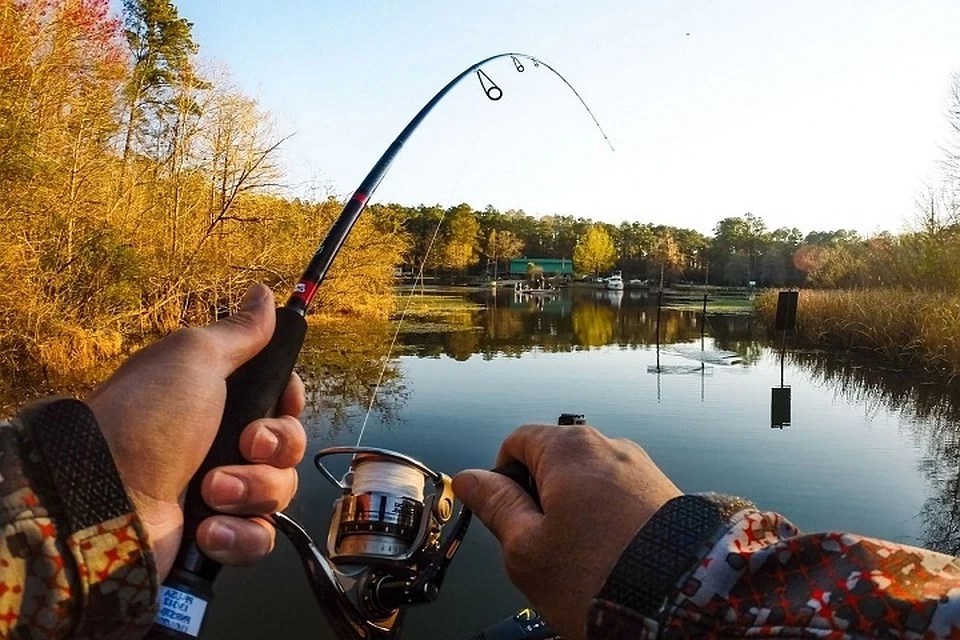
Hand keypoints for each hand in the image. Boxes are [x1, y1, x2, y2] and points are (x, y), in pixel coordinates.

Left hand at [87, 284, 305, 580]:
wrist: (102, 501)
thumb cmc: (147, 419)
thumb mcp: (193, 359)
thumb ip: (238, 331)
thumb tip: (264, 293)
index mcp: (220, 401)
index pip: (283, 401)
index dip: (290, 402)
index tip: (283, 400)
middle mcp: (223, 445)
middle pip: (289, 445)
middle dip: (275, 446)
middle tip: (245, 444)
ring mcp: (221, 493)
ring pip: (279, 492)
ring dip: (252, 490)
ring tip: (210, 491)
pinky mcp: (217, 537)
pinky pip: (259, 538)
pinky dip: (240, 535)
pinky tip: (208, 529)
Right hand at [453, 425, 680, 639]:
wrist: (683, 603)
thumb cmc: (596, 576)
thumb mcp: (526, 547)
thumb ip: (495, 505)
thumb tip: (467, 478)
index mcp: (568, 447)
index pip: (516, 442)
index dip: (501, 478)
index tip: (504, 516)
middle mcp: (608, 445)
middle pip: (553, 461)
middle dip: (539, 499)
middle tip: (541, 547)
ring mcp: (641, 468)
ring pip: (587, 482)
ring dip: (573, 513)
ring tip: (581, 560)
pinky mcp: (665, 493)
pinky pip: (619, 497)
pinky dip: (606, 522)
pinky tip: (610, 557)